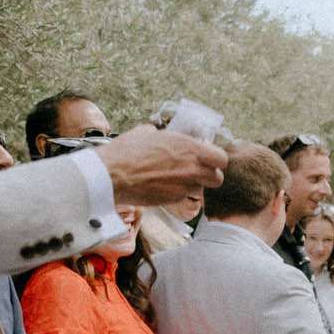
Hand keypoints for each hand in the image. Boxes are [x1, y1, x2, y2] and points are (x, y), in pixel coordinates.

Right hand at [98, 125, 226, 204]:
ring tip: (175, 178)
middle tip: (197, 172)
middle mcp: (192, 168)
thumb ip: (164, 136)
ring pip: (200, 189)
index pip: (221, 158)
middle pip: (217, 178)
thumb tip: (162, 135)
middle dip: (209, 176)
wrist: (112, 174)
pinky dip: (177, 193)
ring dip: (192, 185)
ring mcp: (184, 186)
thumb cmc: (127, 151)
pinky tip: (162, 186)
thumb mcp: (147, 133)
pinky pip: (183, 197)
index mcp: (190, 148)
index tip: (206, 158)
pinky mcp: (173, 200)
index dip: (215, 160)